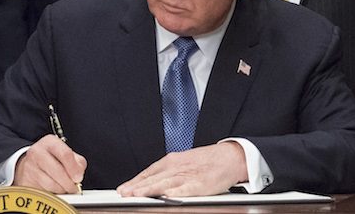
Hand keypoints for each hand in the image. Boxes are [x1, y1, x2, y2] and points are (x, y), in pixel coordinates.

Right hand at [13, 134, 85, 193]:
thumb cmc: (51, 159)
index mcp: (50, 142)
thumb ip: (77, 162)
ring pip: (51, 184)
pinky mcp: (25, 181)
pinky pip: (43, 192)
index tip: (78, 177)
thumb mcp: (66, 154)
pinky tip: (54, 189)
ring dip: (61, 190)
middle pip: (58, 171)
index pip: (65, 154)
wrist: (30, 164)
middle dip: (69, 183)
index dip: (74, 168)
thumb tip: (78, 175)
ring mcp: (29, 167)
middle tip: (73, 187)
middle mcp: (37, 152)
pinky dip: (52, 194)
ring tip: (63, 188)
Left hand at [117, 141, 246, 197]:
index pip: (149, 172)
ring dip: (150, 189)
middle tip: (124, 193)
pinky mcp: (200, 184)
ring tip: (137, 195)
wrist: (230, 157)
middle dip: (138, 186)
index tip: (123, 189)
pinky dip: (175, 192)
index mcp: (172, 161)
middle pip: (154, 178)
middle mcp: (178, 167)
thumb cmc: (207, 161)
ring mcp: (188, 175)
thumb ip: (167, 172)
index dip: (135, 181)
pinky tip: (166, 196)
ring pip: (165, 183)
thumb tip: (149, 181)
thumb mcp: (183, 161)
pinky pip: (186, 189)